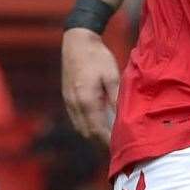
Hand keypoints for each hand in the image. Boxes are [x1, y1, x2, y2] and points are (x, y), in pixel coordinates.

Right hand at [61, 26, 119, 144]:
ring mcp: (68, 102)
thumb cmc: (97, 56)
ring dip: (93, 134)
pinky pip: (76, 119)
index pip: (96, 130)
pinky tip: (98, 123)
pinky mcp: (66, 98)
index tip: (119, 147)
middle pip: (87, 133)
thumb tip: (122, 117)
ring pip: (80, 128)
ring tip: (108, 137)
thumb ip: (115, 98)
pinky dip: (86, 125)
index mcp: (86, 100)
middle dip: (100, 142)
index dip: (107, 142)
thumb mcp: (112, 75)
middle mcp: (74, 104)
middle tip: (117, 145)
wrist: (77, 41)